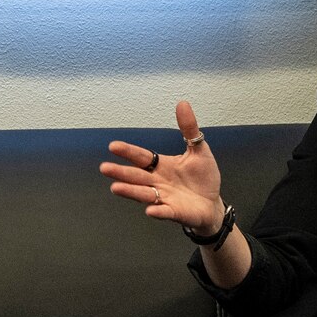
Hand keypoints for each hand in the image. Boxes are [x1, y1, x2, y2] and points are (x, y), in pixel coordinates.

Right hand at [100, 100, 225, 234]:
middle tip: (104, 168)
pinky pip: (164, 212)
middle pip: (137, 176)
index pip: (141, 157)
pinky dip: (157, 211)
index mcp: (161, 166)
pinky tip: (150, 210)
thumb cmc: (202, 178)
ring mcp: (164, 198)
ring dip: (130, 191)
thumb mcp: (198, 150)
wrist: (212, 204)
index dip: (128, 152)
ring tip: (115, 188)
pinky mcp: (175, 212)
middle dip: (121, 172)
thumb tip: (182, 103)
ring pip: (144, 194)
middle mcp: (158, 182)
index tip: (113, 146)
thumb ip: (189, 129)